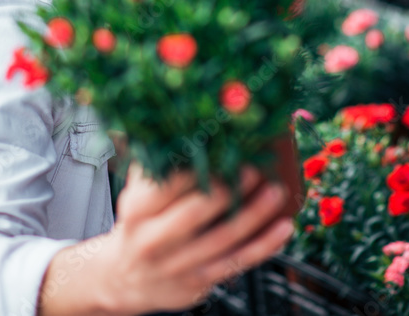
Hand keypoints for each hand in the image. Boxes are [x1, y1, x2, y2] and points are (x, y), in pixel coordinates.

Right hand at [37, 164, 294, 315]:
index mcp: (136, 210)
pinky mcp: (198, 282)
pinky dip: (264, 245)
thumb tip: (184, 126)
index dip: (196, 166)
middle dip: (229, 189)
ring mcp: (176, 265)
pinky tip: (283, 227)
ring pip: (223, 238)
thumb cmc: (141, 224)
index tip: (222, 146)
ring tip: (277, 190)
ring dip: (254, 214)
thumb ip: (158, 163)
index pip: (166, 185)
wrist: (125, 278)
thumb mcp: (138, 193)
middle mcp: (152, 240)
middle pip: (196, 212)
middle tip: (256, 167)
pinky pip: (237, 262)